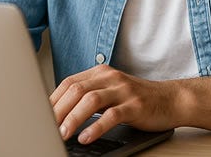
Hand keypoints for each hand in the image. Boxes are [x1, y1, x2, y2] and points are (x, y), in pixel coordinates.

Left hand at [49, 64, 177, 144]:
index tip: (39, 115)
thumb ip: (88, 97)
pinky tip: (86, 138)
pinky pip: (112, 115)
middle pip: (76, 90)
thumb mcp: (110, 92)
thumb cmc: (136, 99)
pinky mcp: (135, 105)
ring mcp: (123, 90)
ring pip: (91, 100)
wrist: (170, 99)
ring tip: (62, 133)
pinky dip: (96, 127)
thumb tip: (58, 114)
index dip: (52, 99)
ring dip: (73, 118)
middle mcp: (110, 77)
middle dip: (58, 110)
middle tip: (46, 127)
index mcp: (100, 72)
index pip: (69, 82)